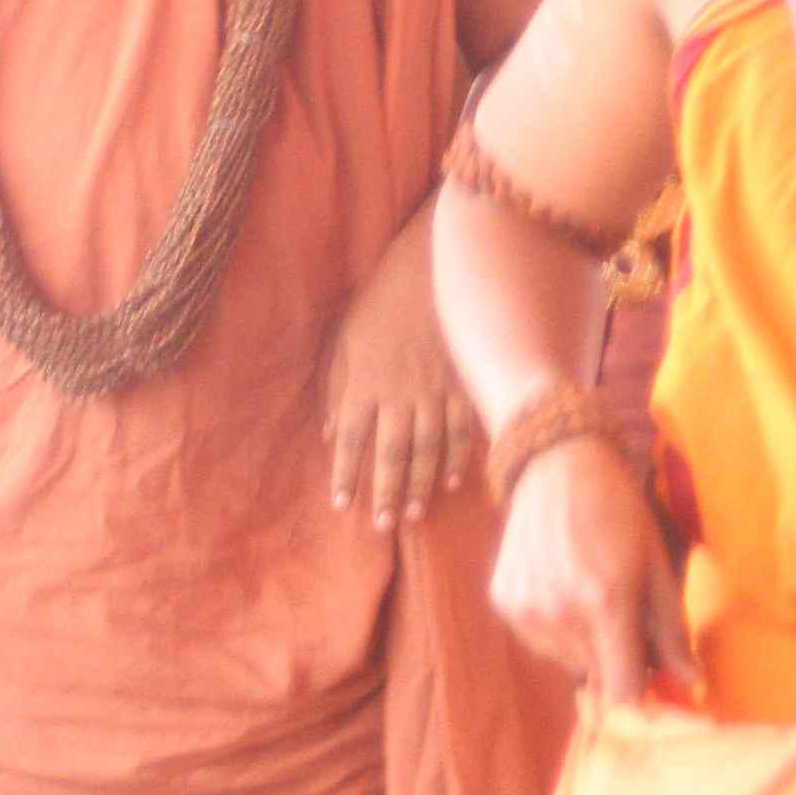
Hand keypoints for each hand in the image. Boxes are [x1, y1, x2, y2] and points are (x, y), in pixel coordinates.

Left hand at [321, 264, 469, 536]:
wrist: (431, 269)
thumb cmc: (382, 303)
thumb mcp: (347, 340)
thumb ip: (339, 390)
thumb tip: (333, 435)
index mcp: (366, 382)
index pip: (353, 439)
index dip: (346, 474)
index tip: (341, 504)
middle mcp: (399, 393)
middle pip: (391, 453)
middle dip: (384, 491)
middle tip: (381, 525)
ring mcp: (435, 390)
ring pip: (427, 448)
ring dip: (419, 484)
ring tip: (412, 514)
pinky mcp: (463, 383)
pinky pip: (461, 428)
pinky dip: (457, 456)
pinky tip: (453, 480)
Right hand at [492, 432, 691, 704]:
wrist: (557, 465)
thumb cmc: (620, 512)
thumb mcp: (657, 565)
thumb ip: (672, 630)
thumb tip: (690, 682)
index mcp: (605, 603)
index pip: (622, 692)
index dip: (641, 696)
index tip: (653, 684)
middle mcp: (559, 613)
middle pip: (596, 680)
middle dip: (618, 665)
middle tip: (629, 623)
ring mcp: (525, 609)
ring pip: (567, 663)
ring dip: (587, 648)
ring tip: (593, 598)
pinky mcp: (503, 601)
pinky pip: (538, 641)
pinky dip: (557, 630)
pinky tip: (564, 588)